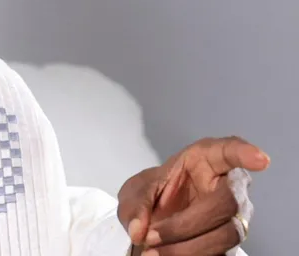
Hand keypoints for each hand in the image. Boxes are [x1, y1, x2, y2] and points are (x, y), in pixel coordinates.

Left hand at [117, 136, 269, 254]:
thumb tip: (139, 229)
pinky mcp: (229, 243)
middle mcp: (227, 187)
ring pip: (226, 234)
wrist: (154, 223)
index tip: (259, 159)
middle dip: (187, 223)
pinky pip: (220, 253)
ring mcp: (234, 217)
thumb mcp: (136, 191)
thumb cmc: (154, 196)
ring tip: (152, 252)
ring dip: (187, 247)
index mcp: (206, 160)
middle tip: (150, 235)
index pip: (229, 151)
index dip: (245, 153)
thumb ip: (137, 204)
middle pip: (227, 202)